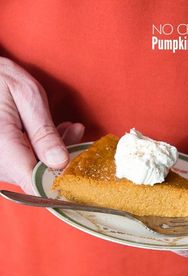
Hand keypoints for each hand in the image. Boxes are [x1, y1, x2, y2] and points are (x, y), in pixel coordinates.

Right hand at [0, 57, 83, 193]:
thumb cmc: (0, 79)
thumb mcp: (26, 96)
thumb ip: (43, 131)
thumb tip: (60, 162)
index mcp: (3, 146)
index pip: (36, 183)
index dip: (60, 180)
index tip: (78, 165)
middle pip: (38, 178)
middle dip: (62, 158)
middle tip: (75, 132)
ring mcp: (0, 165)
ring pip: (34, 172)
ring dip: (55, 154)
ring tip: (68, 129)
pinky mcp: (3, 162)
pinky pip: (26, 165)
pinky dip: (43, 152)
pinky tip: (54, 135)